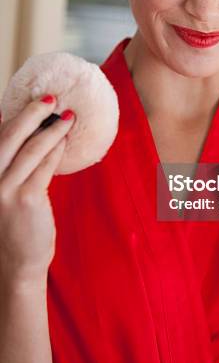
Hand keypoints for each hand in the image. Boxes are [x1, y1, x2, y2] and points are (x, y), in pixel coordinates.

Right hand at [0, 96, 74, 286]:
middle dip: (31, 114)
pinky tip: (65, 140)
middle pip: (9, 137)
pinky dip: (56, 150)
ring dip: (52, 129)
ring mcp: (4, 189)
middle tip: (49, 98)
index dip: (13, 117)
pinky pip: (44, 166)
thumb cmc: (13, 225)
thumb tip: (20, 130)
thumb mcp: (3, 192)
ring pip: (31, 149)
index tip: (31, 101)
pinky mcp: (26, 199)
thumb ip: (9, 165)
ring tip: (68, 117)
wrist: (16, 263)